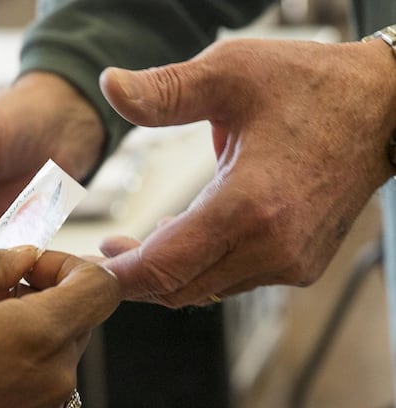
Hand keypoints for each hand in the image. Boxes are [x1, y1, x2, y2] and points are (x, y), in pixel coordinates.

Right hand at [0, 247, 120, 407]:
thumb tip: (21, 255)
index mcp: (37, 334)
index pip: (100, 286)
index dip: (70, 266)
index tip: (32, 268)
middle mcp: (55, 377)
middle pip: (78, 318)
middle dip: (42, 297)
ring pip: (58, 350)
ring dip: (28, 332)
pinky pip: (44, 384)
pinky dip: (21, 366)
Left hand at [98, 38, 395, 306]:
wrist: (382, 108)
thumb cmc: (309, 86)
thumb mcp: (231, 72)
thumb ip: (165, 90)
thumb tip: (109, 86)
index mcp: (251, 206)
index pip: (165, 265)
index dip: (118, 274)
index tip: (87, 268)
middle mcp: (274, 247)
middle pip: (179, 288)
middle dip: (134, 277)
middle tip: (101, 255)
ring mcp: (291, 262)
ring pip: (204, 289)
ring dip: (166, 272)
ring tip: (133, 244)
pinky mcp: (301, 266)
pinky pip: (232, 281)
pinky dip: (200, 268)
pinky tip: (182, 237)